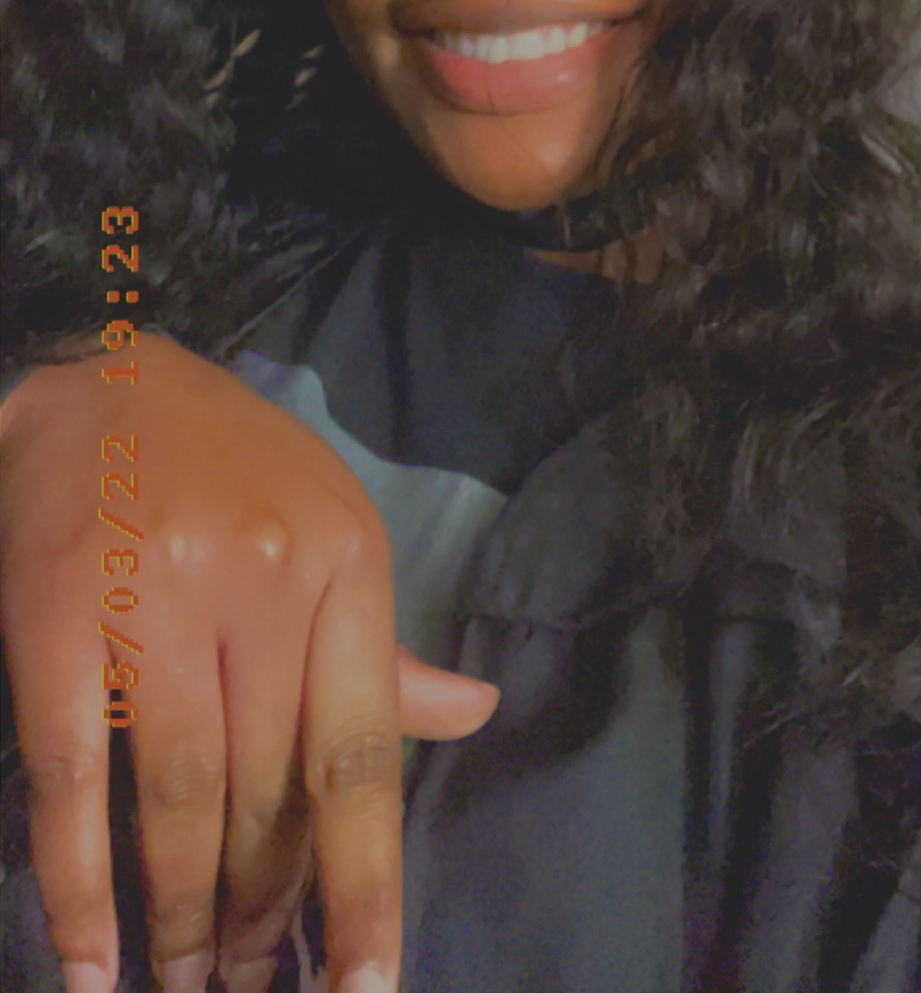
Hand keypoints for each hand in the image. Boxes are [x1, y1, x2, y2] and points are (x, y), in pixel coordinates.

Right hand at [0, 335, 498, 992]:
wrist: (95, 374)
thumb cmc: (225, 467)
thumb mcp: (326, 527)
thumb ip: (379, 644)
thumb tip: (473, 718)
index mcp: (345, 560)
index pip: (362, 752)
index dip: (367, 884)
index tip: (366, 987)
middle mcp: (264, 576)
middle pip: (268, 791)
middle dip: (258, 911)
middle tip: (240, 984)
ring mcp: (160, 594)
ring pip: (183, 797)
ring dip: (180, 916)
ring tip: (179, 984)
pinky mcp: (62, 613)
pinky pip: (77, 776)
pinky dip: (80, 884)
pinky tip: (88, 960)